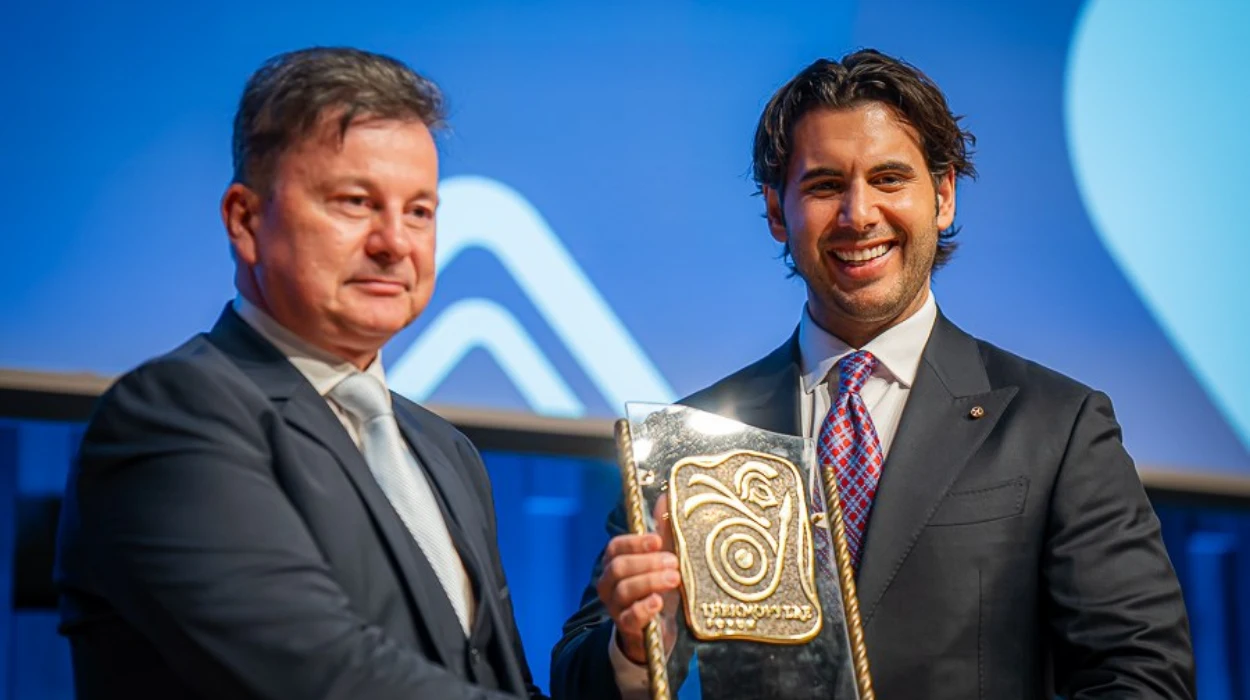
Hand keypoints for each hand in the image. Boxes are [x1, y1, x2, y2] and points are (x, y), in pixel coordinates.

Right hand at [598, 495, 680, 664]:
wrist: (658, 628)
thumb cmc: (659, 587)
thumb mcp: (664, 559)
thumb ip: (664, 531)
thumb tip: (666, 497)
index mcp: (616, 562)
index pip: (615, 547)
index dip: (635, 542)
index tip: (657, 540)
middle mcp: (609, 583)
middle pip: (619, 567)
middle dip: (647, 562)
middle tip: (674, 562)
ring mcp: (614, 606)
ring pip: (624, 590)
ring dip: (650, 581)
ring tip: (674, 578)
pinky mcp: (625, 627)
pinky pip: (629, 617)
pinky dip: (644, 608)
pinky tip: (658, 602)